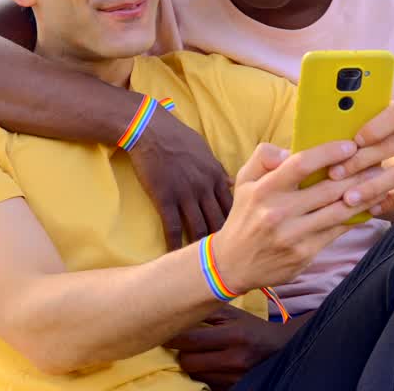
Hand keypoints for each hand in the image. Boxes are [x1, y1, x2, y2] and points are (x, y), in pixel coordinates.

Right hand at [129, 109, 234, 249]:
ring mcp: (185, 194)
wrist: (151, 130)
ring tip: (208, 264)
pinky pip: (173, 227)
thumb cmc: (178, 136)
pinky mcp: (165, 198)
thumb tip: (230, 181)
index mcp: (216, 175)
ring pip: (200, 227)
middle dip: (227, 241)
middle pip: (221, 221)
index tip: (243, 238)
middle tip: (231, 258)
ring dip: (204, 247)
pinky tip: (176, 258)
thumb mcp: (204, 150)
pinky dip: (175, 245)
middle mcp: (205, 187)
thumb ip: (217, 169)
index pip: (234, 205)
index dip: (240, 223)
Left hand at [164, 305, 301, 389]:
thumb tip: (178, 307)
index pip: (189, 340)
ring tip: (197, 355)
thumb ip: (208, 310)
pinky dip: (203, 376)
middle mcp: (234, 359)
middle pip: (188, 362)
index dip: (171, 337)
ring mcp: (234, 378)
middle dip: (181, 354)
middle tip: (182, 345)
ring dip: (192, 366)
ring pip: (195, 376)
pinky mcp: (234, 388)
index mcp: (234, 336)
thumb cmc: (252, 329)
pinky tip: (208, 366)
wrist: (281, 350)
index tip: (164, 332)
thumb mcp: (234, 315)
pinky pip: (207, 385)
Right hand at [212, 141, 383, 292]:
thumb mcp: (244, 181)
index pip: (300, 165)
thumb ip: (263, 157)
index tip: (349, 145)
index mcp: (263, 190)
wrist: (232, 264)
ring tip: (379, 183)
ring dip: (363, 196)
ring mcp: (293, 236)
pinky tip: (368, 207)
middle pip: (327, 189)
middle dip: (356, 174)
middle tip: (377, 161)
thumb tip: (289, 149)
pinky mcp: (304, 254)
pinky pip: (336, 232)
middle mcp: (278, 213)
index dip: (328, 153)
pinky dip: (355, 219)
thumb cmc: (244, 216)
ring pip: (337, 212)